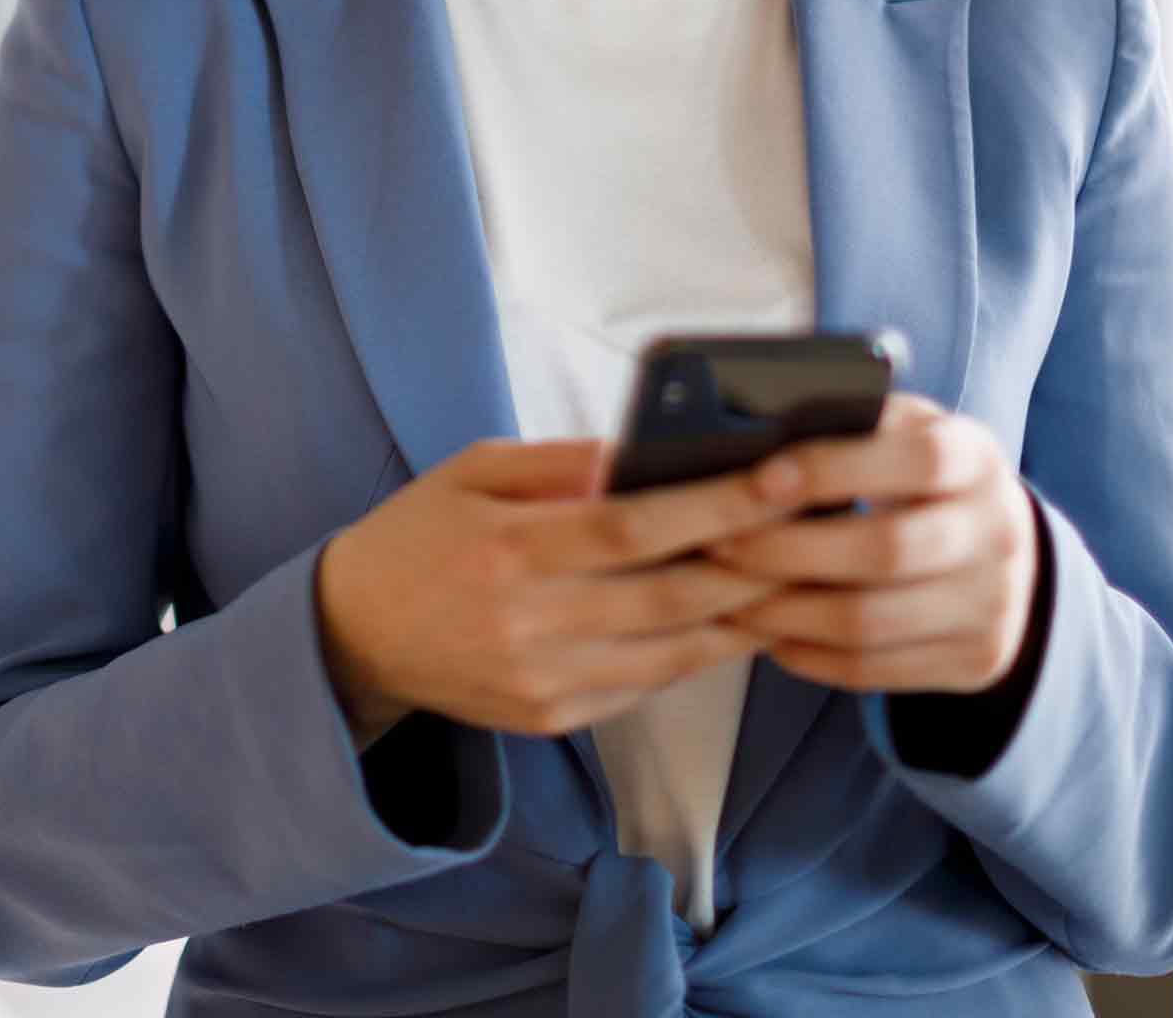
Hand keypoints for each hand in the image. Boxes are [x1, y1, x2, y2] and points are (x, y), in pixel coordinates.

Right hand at [314, 437, 786, 745]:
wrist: (354, 633)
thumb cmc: (423, 534)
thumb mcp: (475, 470)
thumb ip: (563, 462)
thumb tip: (651, 455)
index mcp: (508, 548)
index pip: (635, 526)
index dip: (718, 505)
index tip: (784, 475)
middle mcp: (529, 623)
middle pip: (671, 596)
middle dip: (757, 562)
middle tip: (818, 528)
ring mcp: (543, 681)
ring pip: (674, 651)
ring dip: (744, 615)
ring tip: (797, 574)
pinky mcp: (552, 717)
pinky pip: (646, 684)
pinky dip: (697, 650)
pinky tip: (731, 617)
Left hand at [703, 393, 1039, 695]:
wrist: (1001, 555)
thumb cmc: (918, 479)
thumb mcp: (904, 434)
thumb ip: (850, 424)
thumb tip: (756, 429)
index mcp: (976, 458)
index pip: (917, 459)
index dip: (834, 470)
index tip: (760, 480)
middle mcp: (997, 532)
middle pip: (886, 550)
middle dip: (788, 551)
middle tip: (720, 545)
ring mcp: (991, 604)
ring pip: (870, 621)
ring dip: (785, 611)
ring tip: (728, 595)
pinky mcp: (973, 661)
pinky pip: (874, 669)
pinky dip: (809, 655)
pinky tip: (769, 634)